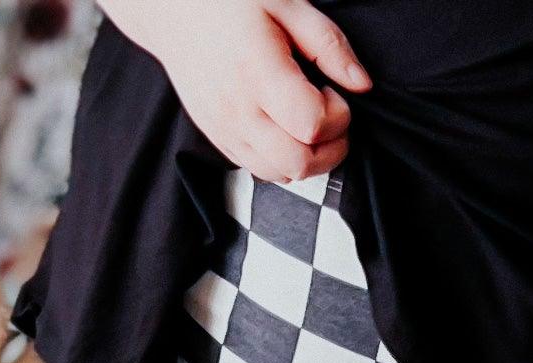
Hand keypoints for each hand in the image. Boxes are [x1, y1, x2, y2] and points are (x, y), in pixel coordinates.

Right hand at [103, 0, 371, 181]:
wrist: (171, 10)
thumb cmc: (228, 0)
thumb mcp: (287, 4)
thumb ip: (328, 45)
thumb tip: (361, 84)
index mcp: (257, 71)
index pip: (312, 125)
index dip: (338, 116)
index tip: (335, 94)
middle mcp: (238, 109)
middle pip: (298, 163)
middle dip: (330, 149)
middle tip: (334, 119)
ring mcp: (225, 129)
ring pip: (279, 175)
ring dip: (308, 161)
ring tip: (313, 127)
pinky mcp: (218, 138)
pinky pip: (258, 170)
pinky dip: (283, 162)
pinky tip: (287, 131)